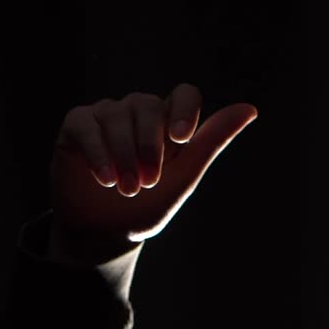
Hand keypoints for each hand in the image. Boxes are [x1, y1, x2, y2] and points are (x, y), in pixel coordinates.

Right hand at [49, 83, 257, 261]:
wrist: (104, 234)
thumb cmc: (146, 206)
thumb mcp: (183, 178)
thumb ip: (212, 142)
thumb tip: (250, 109)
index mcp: (168, 121)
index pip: (184, 94)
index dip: (184, 110)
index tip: (181, 139)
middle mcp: (137, 112)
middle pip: (147, 105)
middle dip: (149, 146)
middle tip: (147, 183)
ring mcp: (105, 116)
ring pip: (116, 114)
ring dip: (123, 154)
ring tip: (125, 188)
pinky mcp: (77, 126)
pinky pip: (86, 124)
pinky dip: (98, 152)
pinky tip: (105, 178)